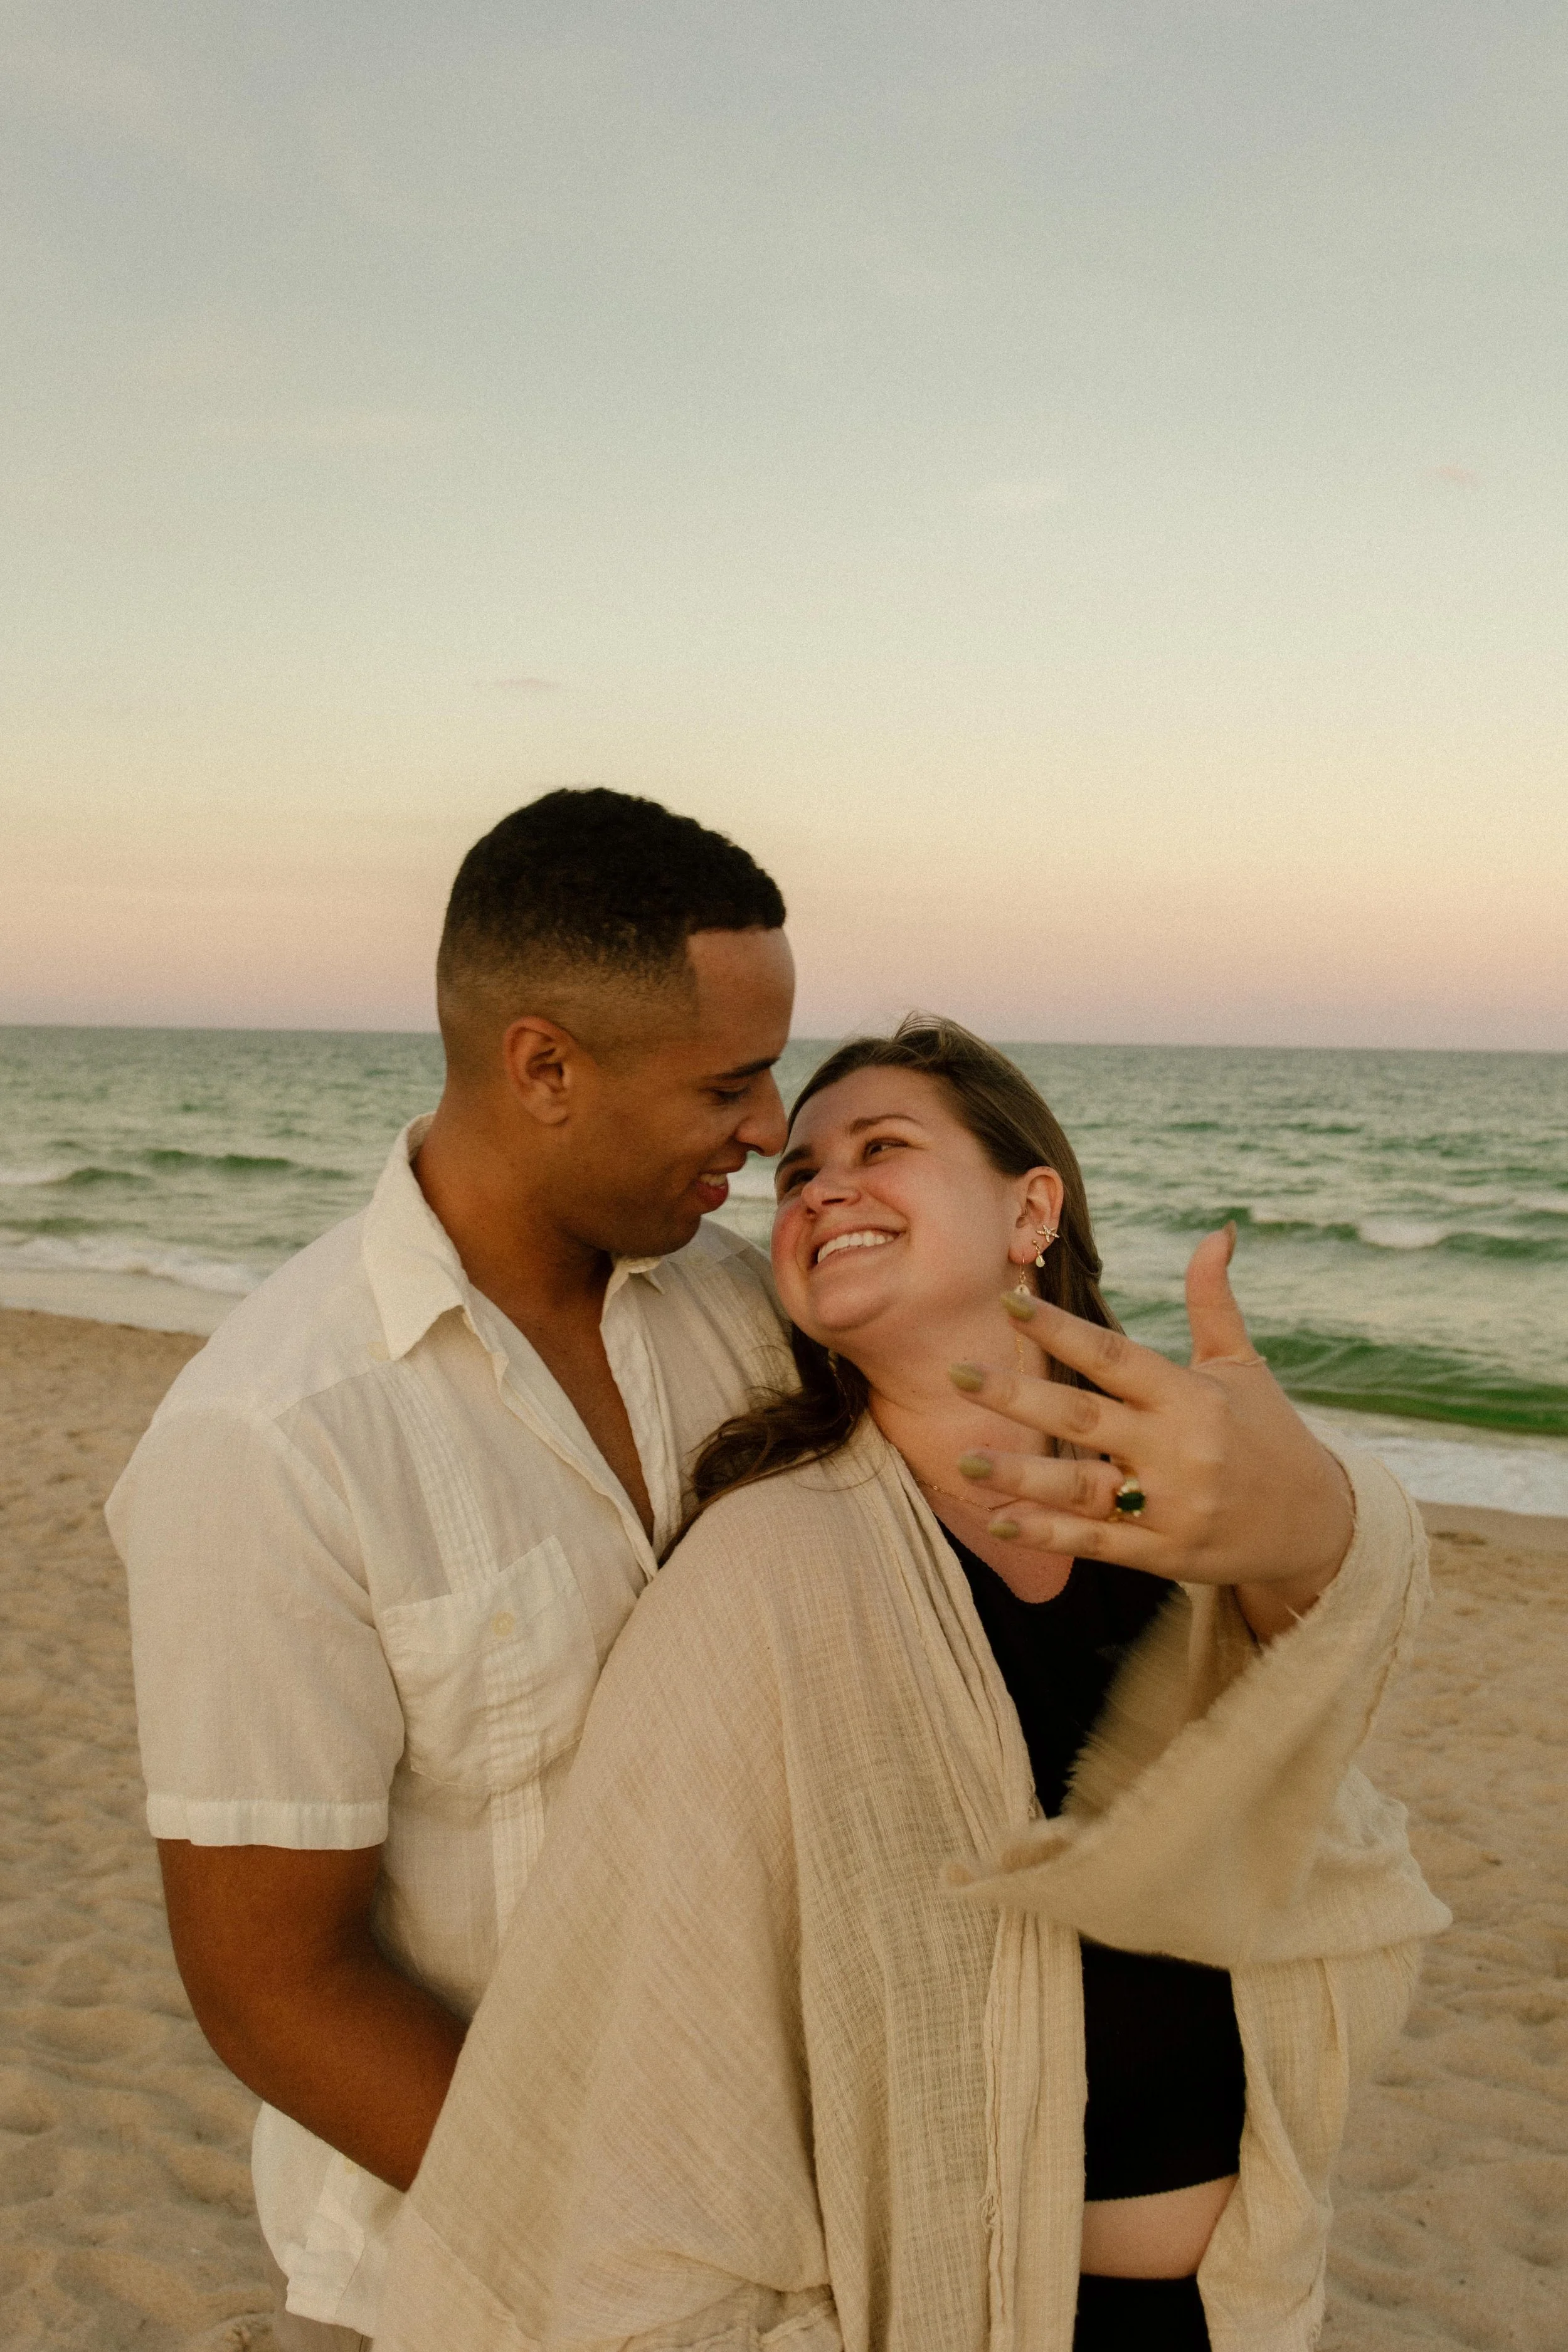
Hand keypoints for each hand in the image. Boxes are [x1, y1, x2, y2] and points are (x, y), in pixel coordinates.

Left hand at [948, 1227, 1352, 1615]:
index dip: (1060, 1329)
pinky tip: (1001, 1521)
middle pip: (1083, 1417)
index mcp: (1190, 1395)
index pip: (1113, 1355)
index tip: (1009, 1302)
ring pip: (1082, 1487)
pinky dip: (1050, 1534)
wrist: (1319, 1524)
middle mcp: (1178, 1447)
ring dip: (1020, 1474)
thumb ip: (1214, 1302)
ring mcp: (1172, 1505)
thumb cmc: (1269, 1433)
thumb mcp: (1243, 1365)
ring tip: (964, 1460)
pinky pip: (1098, 1543)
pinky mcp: (1166, 1553)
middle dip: (1016, 1395)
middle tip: (956, 1372)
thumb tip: (1219, 1231)